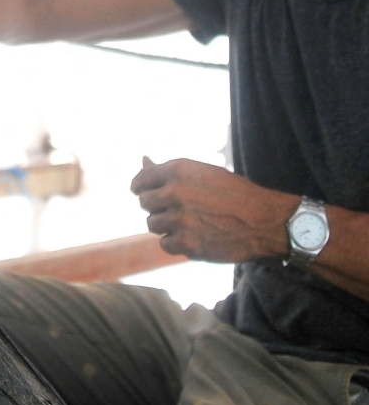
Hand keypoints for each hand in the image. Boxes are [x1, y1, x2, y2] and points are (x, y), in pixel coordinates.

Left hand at [131, 156, 294, 261]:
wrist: (264, 222)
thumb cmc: (235, 194)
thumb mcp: (204, 173)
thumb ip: (170, 171)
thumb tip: (143, 160)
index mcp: (179, 170)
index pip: (142, 178)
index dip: (140, 186)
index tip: (141, 191)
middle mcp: (175, 193)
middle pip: (145, 202)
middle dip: (156, 206)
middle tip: (175, 209)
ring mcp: (180, 219)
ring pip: (152, 224)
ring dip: (166, 225)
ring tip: (188, 222)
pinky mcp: (187, 244)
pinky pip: (165, 243)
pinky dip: (175, 242)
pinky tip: (193, 236)